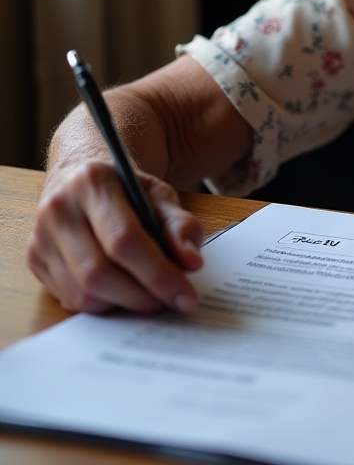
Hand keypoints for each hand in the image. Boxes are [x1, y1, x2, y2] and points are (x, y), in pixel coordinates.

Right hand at [27, 158, 205, 314]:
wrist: (82, 177)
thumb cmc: (126, 188)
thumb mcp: (159, 194)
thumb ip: (180, 225)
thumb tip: (192, 262)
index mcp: (92, 182)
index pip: (125, 240)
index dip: (159, 274)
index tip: (187, 295)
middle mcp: (58, 209)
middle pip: (98, 273)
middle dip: (142, 296)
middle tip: (172, 302)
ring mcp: (41, 237)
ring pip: (82, 292)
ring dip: (124, 304)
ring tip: (152, 297)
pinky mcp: (34, 260)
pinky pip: (70, 298)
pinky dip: (104, 303)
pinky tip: (125, 293)